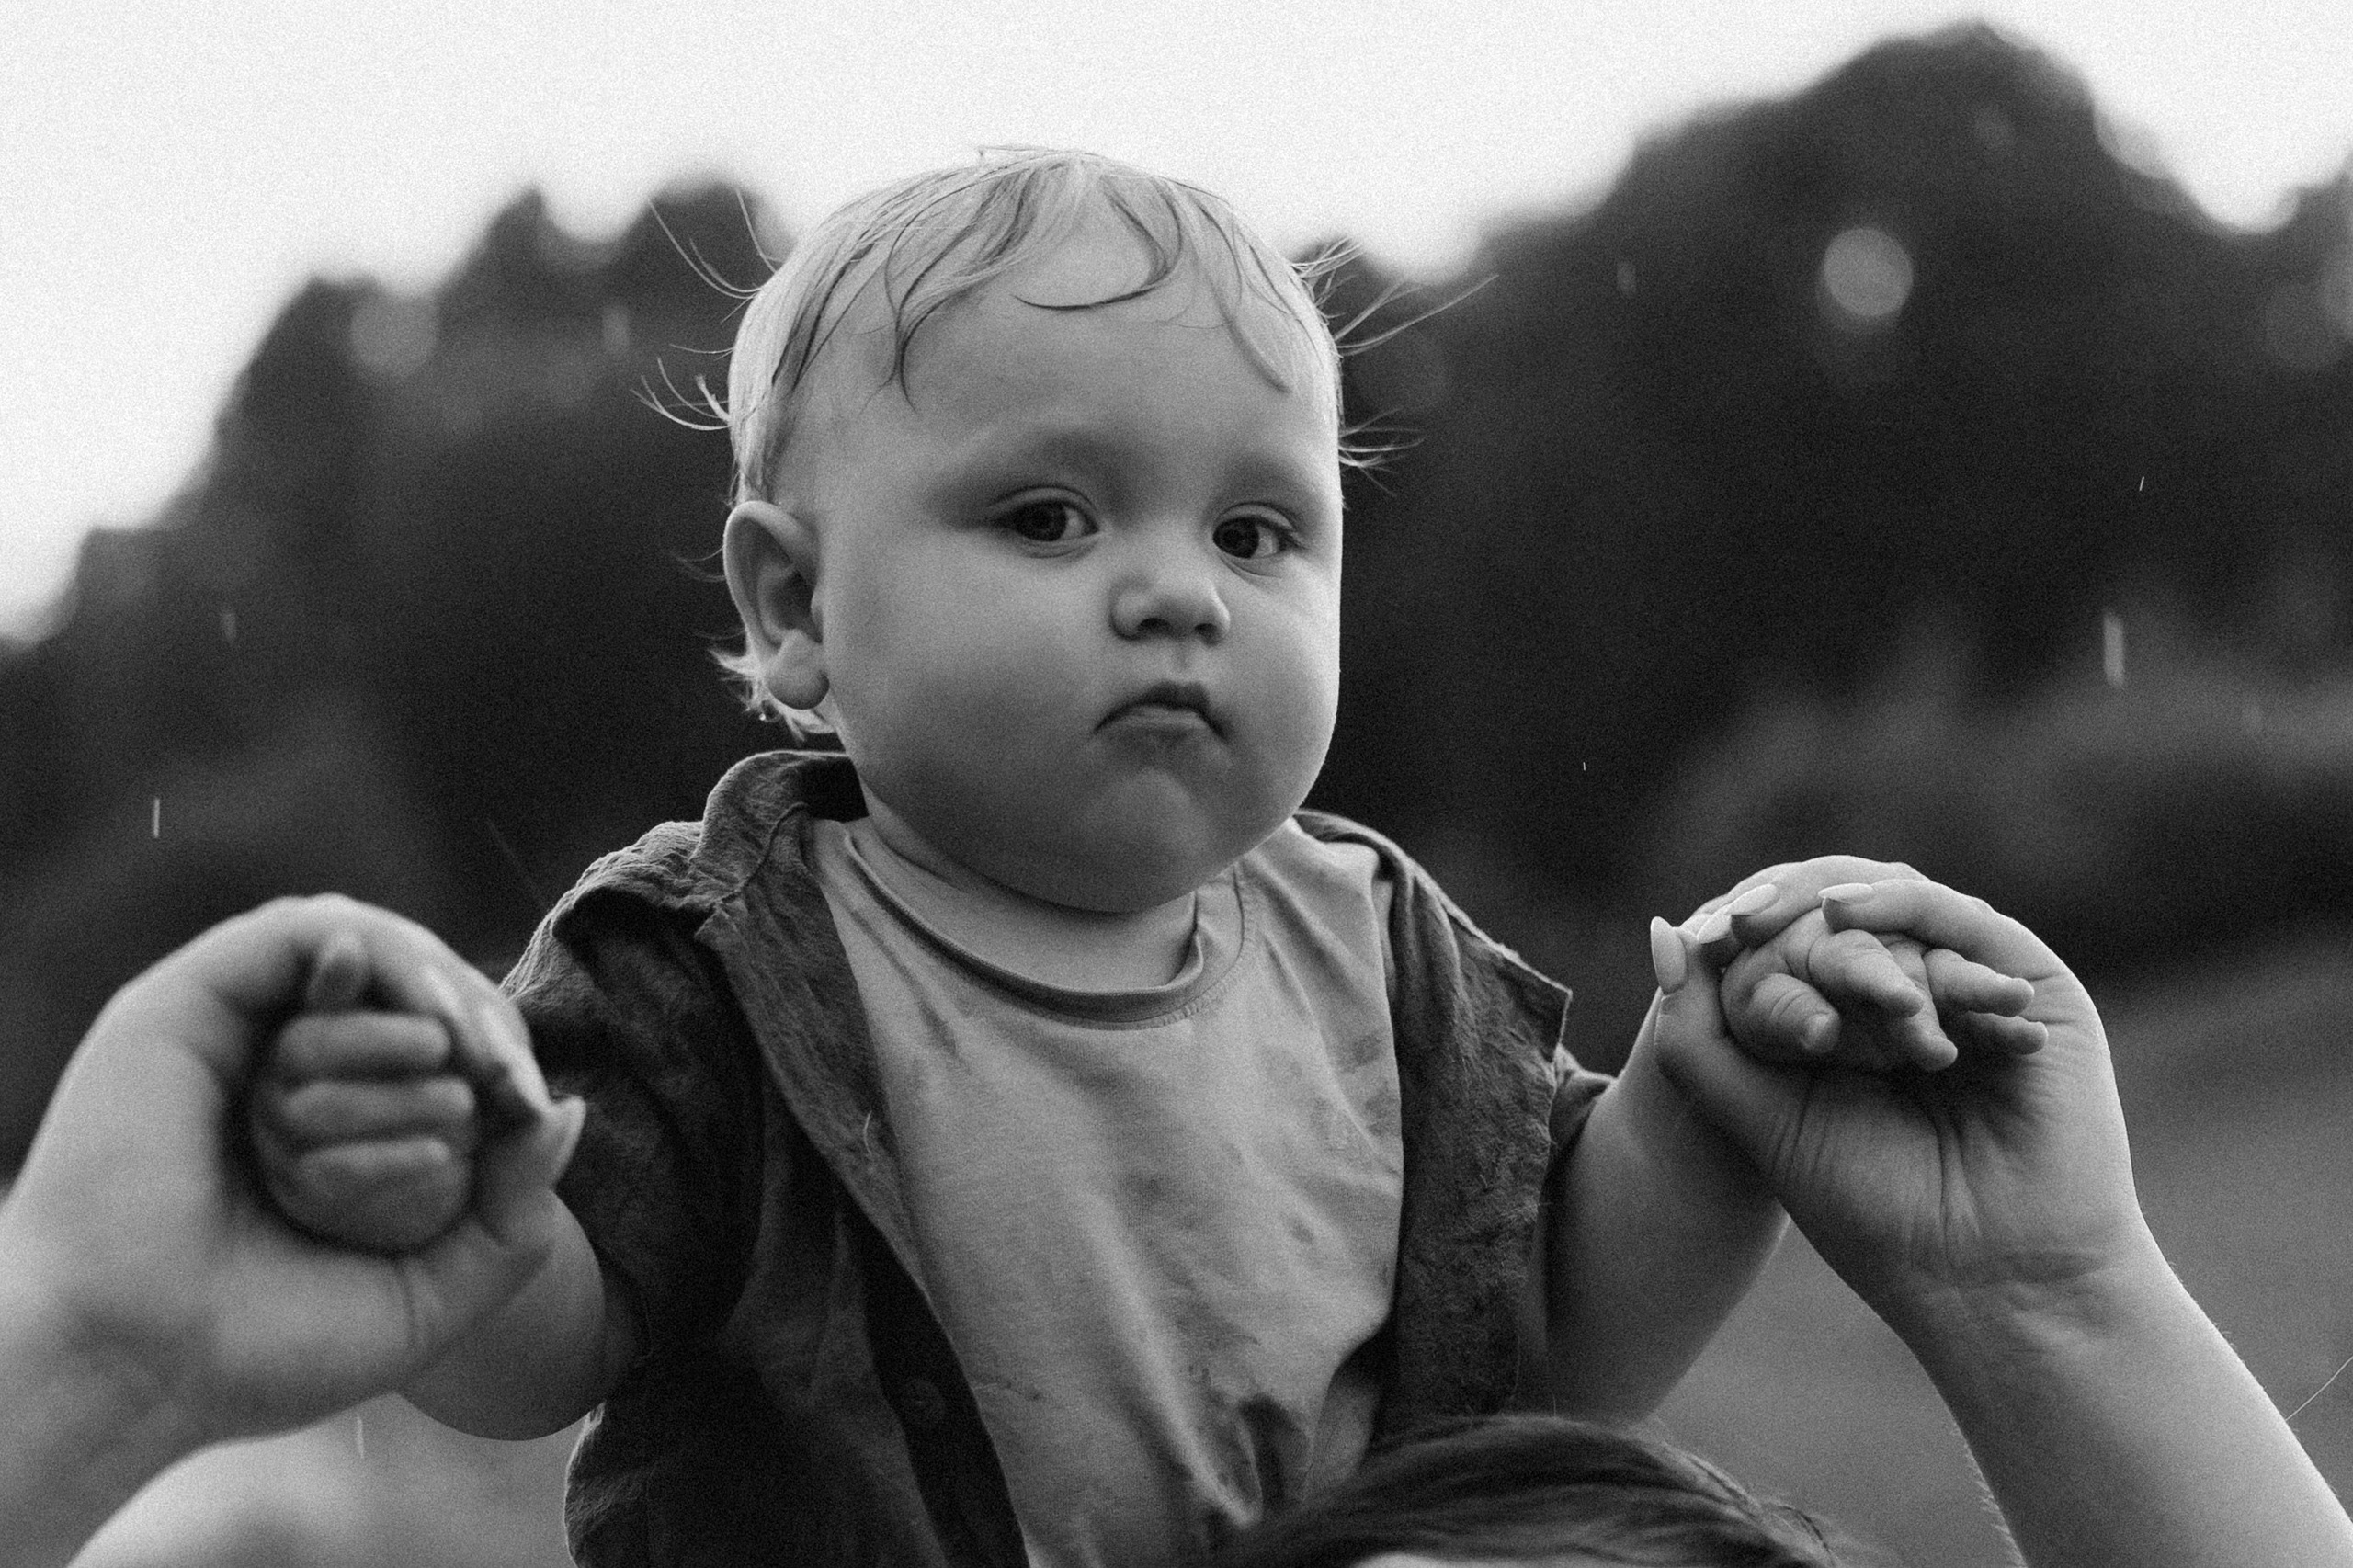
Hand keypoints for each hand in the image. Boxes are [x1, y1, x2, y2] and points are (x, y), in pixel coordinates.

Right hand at [0, 896, 585, 1450]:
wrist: (137, 1368)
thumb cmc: (268, 1350)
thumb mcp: (432, 1292)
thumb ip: (513, 1211)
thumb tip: (569, 1109)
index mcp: (324, 1131)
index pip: (433, 1047)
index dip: (497, 1054)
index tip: (527, 1103)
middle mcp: (275, 1071)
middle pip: (406, 992)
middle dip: (478, 1018)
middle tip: (508, 1074)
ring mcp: (230, 1033)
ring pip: (360, 954)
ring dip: (434, 985)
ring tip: (466, 1048)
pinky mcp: (185, 1001)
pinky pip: (299, 935)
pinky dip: (376, 954)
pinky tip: (422, 1016)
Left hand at [1647, 879, 2149, 1336]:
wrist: (1991, 1282)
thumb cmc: (1878, 1216)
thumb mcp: (1761, 1121)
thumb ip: (1700, 1039)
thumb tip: (1659, 934)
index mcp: (1855, 1030)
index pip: (1790, 950)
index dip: (1742, 932)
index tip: (1700, 933)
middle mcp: (1917, 1002)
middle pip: (1841, 922)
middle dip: (1784, 916)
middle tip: (1736, 921)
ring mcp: (1974, 990)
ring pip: (1896, 916)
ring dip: (1845, 937)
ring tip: (1814, 963)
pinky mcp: (2034, 987)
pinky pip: (1958, 918)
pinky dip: (1900, 909)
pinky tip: (1847, 919)